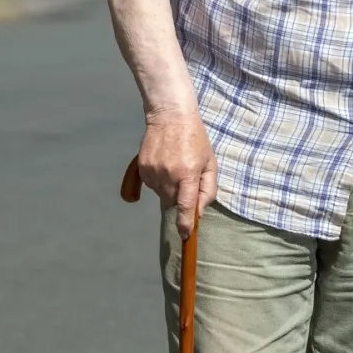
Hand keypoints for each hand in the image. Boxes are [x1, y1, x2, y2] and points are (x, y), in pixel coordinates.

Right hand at [138, 109, 216, 237]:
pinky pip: (151, 185)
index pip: (185, 206)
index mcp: (188, 173)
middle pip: (173, 202)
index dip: (185, 224)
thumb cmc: (195, 139)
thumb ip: (208, 189)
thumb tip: (199, 212)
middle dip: (180, 198)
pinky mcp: (142, 167)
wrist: (170, 116)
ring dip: (169, 189)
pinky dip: (159, 181)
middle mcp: (168, 174)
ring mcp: (153, 171)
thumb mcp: (210, 163)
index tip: (185, 236)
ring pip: (161, 195)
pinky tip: (164, 165)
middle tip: (185, 179)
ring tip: (175, 167)